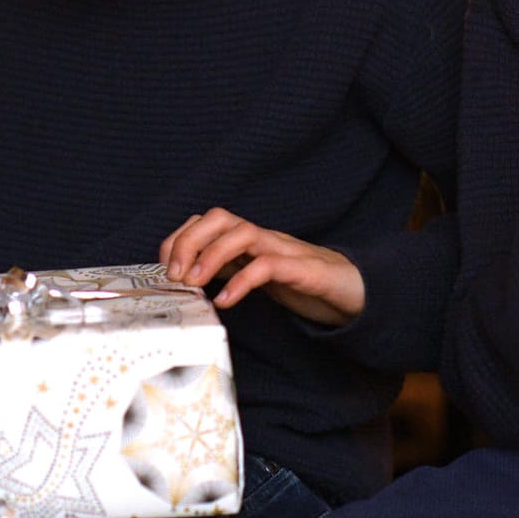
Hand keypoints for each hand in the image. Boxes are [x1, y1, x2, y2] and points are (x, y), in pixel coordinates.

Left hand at [160, 209, 364, 326]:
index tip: (164, 267)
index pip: (207, 221)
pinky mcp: (303, 270)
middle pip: (219, 217)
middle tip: (175, 275)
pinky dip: (242, 280)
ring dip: (211, 255)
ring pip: (243, 233)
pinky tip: (227, 300)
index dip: (179, 237)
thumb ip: (227, 272)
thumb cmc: (303, 284)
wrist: (354, 291)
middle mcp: (263, 238)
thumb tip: (186, 284)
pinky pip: (269, 266)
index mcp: (249, 240)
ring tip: (195, 284)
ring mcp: (284, 250)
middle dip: (189, 240)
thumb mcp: (256, 277)